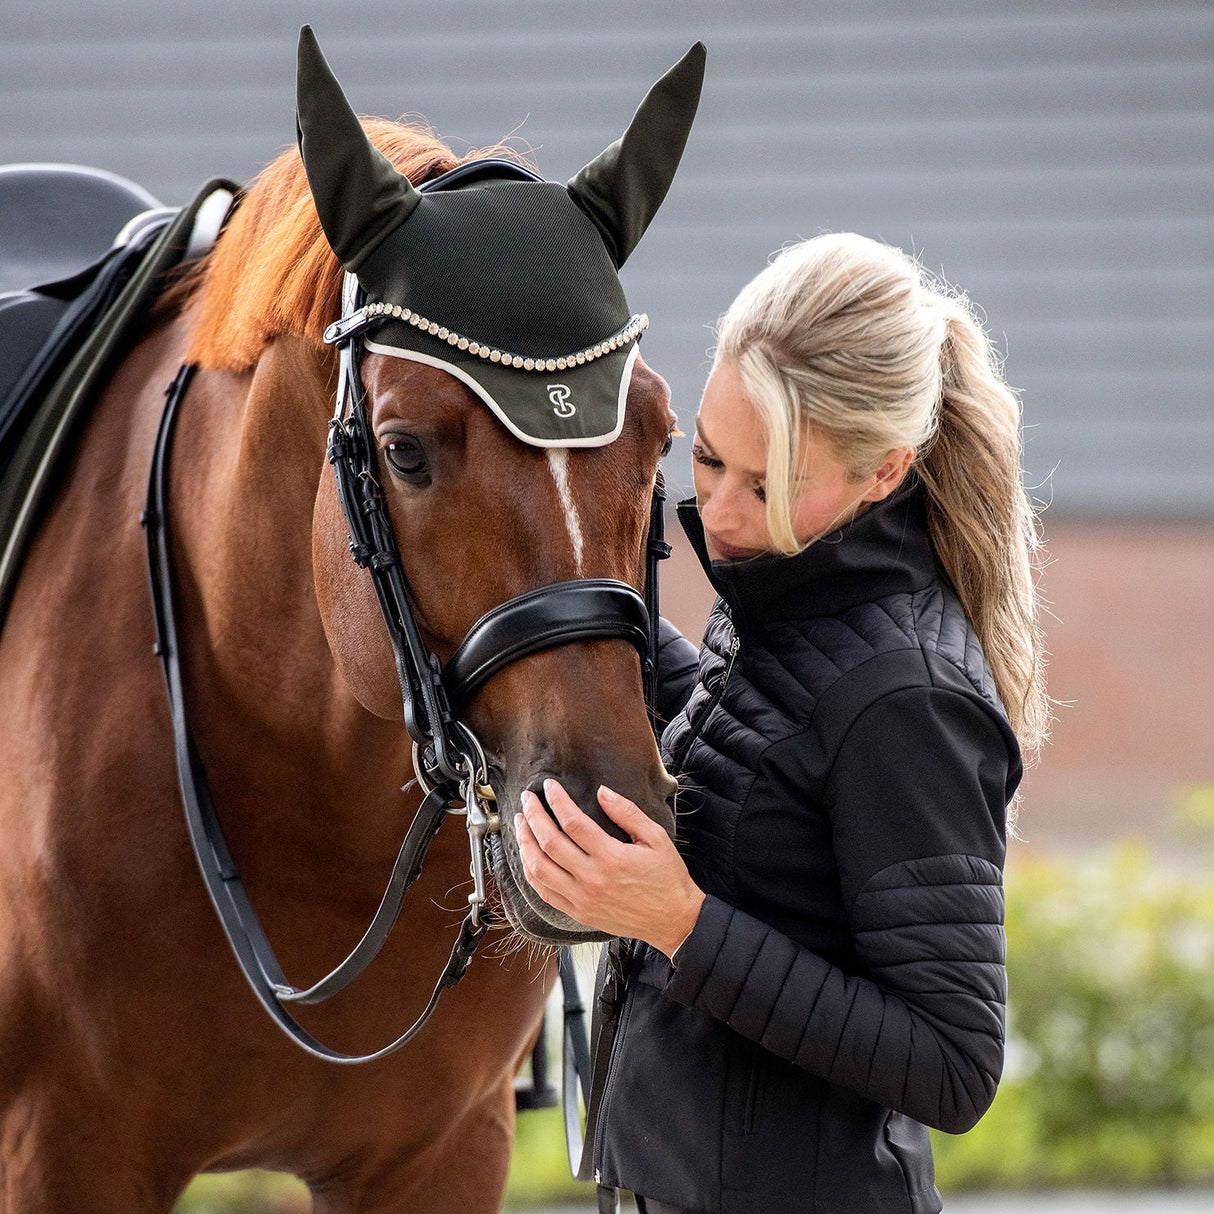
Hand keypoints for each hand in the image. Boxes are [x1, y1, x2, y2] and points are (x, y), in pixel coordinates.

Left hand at [514, 779, 704, 958]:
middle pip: (550, 843)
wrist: (673, 920)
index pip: (573, 822)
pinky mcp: (579, 913)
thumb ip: (628, 813)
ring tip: (520, 824)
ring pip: (540, 869)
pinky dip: (531, 873)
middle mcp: (593, 879)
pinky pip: (545, 892)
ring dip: (525, 843)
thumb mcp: (656, 838)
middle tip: (527, 800)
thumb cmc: (667, 879)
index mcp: (612, 857)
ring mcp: (582, 899)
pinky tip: (528, 856)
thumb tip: (602, 792)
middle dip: (534, 816)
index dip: (557, 801)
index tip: (549, 787)